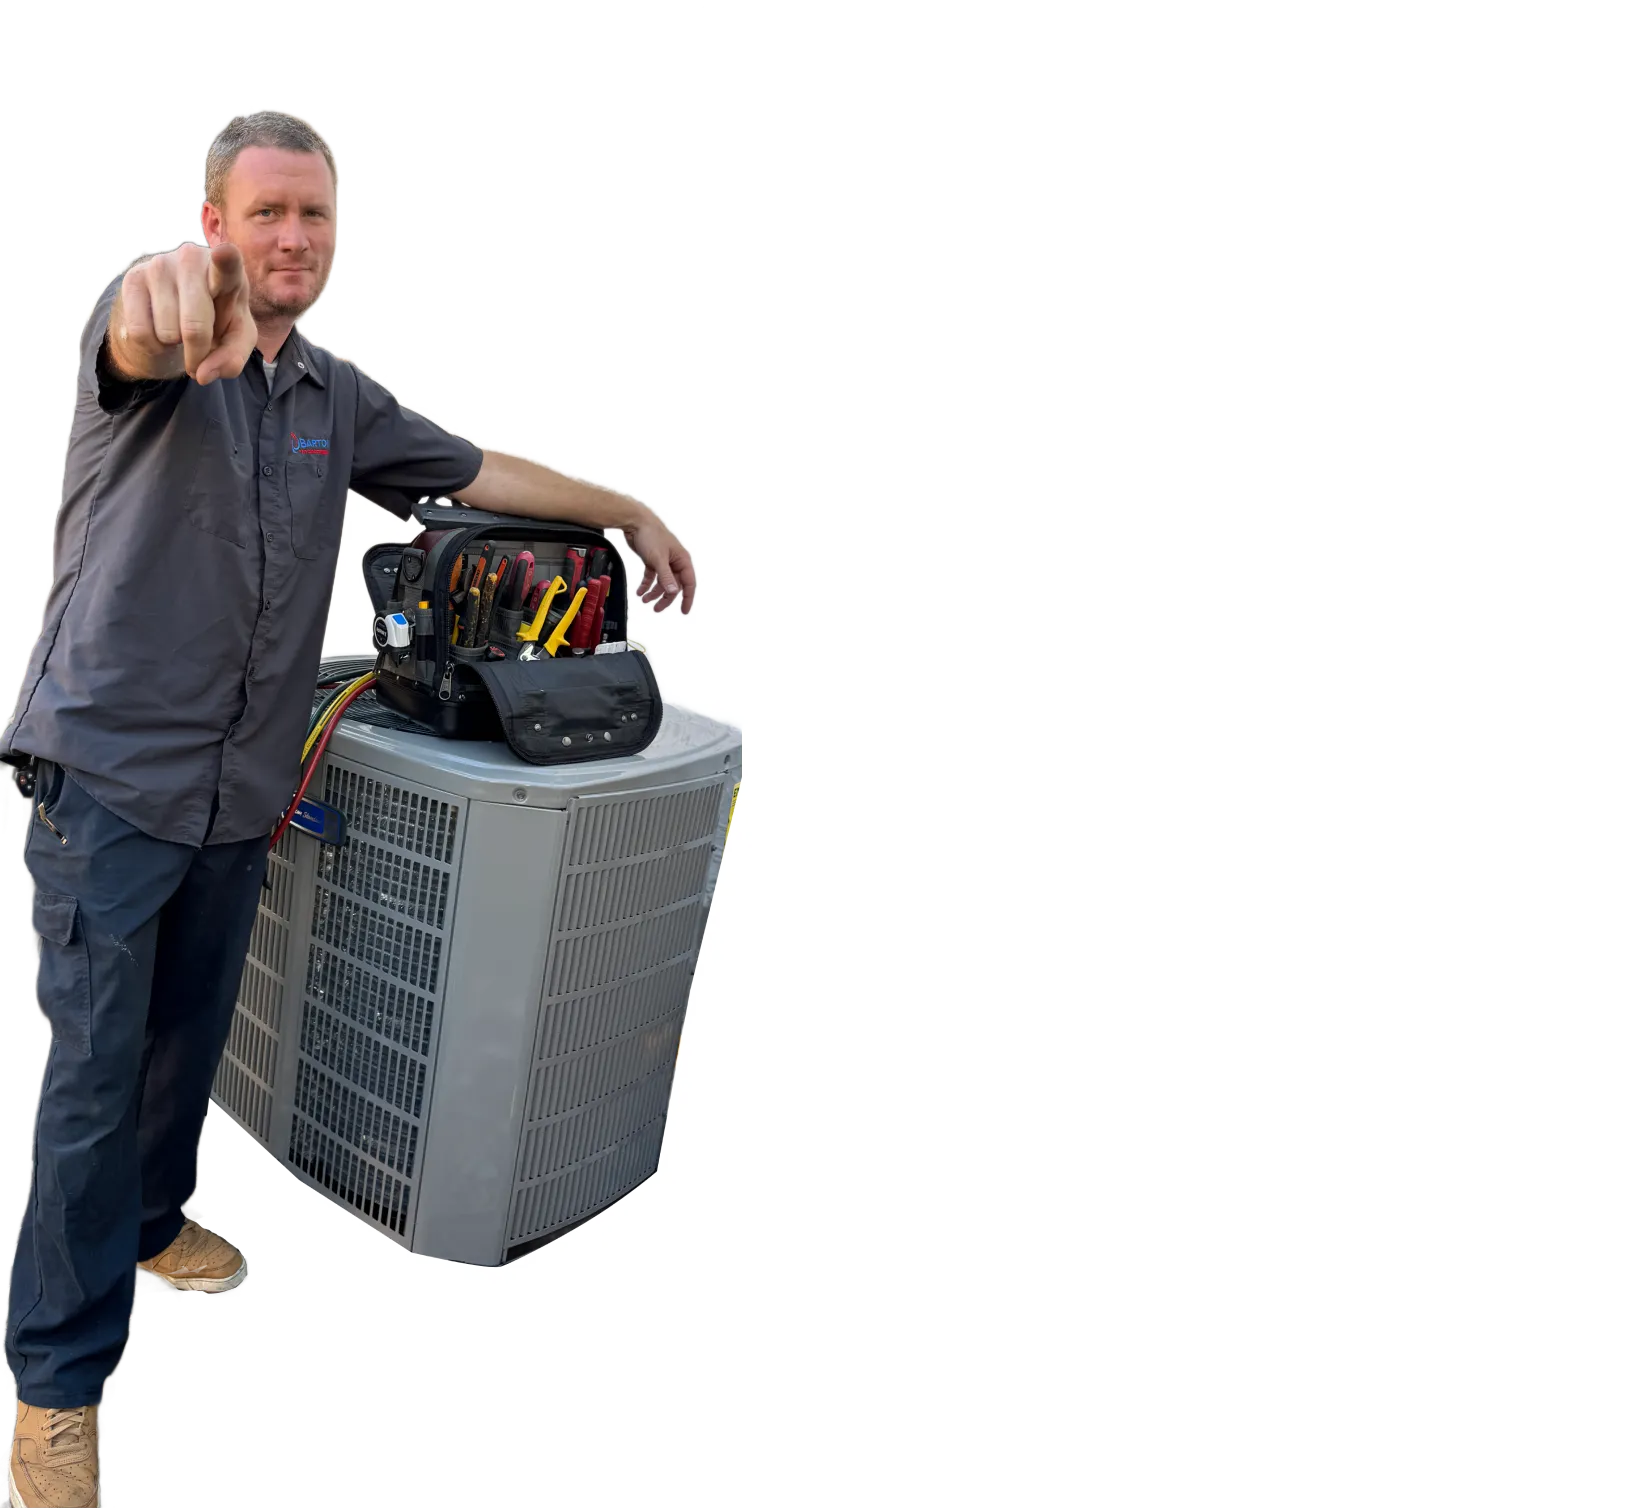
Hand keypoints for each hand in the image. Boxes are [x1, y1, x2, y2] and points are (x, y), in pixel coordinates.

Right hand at [114, 243, 257, 384]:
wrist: (178, 303)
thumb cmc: (218, 318)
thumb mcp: (236, 339)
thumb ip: (232, 358)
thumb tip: (202, 375)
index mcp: (228, 270)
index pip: (228, 264)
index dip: (225, 261)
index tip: (224, 253)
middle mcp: (192, 259)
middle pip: (194, 328)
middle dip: (198, 353)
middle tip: (200, 349)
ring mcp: (159, 265)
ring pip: (167, 333)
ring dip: (175, 344)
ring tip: (179, 326)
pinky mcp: (133, 277)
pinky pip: (141, 332)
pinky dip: (153, 344)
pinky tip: (159, 327)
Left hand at [622, 513, 696, 613]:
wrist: (635, 521)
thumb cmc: (651, 536)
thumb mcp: (658, 559)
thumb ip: (666, 577)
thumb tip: (673, 592)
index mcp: (682, 560)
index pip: (689, 583)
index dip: (688, 598)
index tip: (684, 611)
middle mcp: (675, 562)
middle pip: (674, 585)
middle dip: (665, 598)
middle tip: (656, 609)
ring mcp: (664, 561)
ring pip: (662, 582)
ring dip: (654, 592)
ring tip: (645, 601)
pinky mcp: (652, 560)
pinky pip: (652, 576)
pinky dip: (646, 584)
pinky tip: (640, 591)